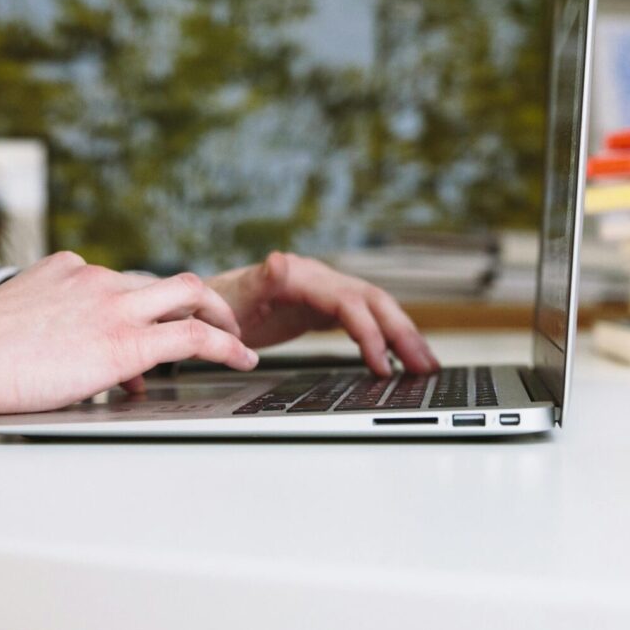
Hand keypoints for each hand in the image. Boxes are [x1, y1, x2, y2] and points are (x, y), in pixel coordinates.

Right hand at [0, 252, 258, 419]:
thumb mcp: (11, 327)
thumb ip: (47, 336)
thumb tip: (70, 364)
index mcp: (67, 272)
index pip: (121, 284)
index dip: (142, 309)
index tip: (148, 329)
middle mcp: (96, 279)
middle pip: (164, 280)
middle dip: (198, 301)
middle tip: (215, 322)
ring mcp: (114, 304)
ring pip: (189, 296)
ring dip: (219, 318)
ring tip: (237, 342)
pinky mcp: (127, 339)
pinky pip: (193, 336)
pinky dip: (226, 345)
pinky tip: (242, 358)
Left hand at [208, 252, 438, 376]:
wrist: (203, 304)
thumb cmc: (215, 305)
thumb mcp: (231, 297)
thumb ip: (259, 280)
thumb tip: (279, 261)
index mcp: (299, 275)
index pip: (349, 302)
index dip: (369, 332)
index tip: (381, 365)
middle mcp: (318, 278)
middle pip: (374, 301)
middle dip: (402, 333)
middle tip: (425, 367)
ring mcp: (325, 290)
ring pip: (376, 308)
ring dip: (403, 336)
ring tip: (426, 367)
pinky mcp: (324, 305)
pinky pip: (364, 318)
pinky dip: (385, 337)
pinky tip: (399, 359)